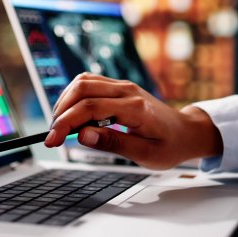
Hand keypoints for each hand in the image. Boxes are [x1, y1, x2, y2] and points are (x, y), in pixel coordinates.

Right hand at [44, 73, 221, 169]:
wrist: (186, 132)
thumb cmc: (169, 146)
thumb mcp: (145, 155)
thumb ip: (113, 144)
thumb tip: (82, 136)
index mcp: (135, 108)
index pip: (90, 109)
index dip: (65, 124)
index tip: (51, 141)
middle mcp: (127, 91)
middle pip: (82, 89)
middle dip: (60, 112)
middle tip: (53, 136)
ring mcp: (123, 86)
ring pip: (83, 82)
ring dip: (65, 101)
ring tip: (60, 125)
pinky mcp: (118, 86)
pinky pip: (89, 83)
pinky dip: (74, 96)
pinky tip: (71, 114)